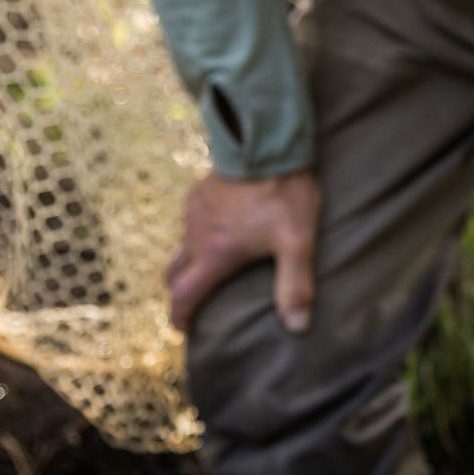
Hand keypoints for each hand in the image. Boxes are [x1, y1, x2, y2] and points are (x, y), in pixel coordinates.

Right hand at [167, 169, 320, 332]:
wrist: (265, 144)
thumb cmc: (283, 195)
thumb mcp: (297, 243)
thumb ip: (296, 286)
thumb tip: (297, 327)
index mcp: (214, 253)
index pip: (185, 294)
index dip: (180, 317)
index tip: (183, 330)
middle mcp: (195, 235)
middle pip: (175, 274)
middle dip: (181, 294)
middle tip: (193, 307)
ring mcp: (193, 212)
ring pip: (183, 248)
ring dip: (191, 264)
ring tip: (211, 274)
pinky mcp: (198, 193)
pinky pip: (191, 224)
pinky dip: (198, 238)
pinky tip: (220, 237)